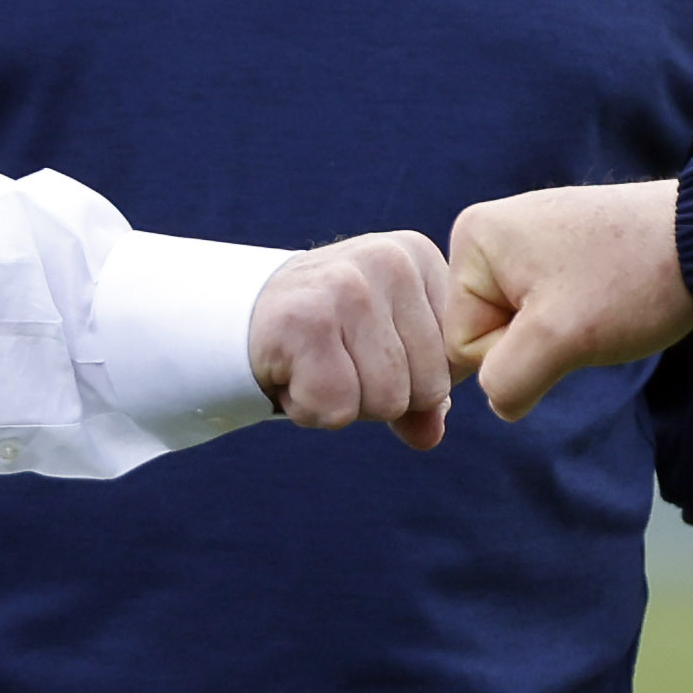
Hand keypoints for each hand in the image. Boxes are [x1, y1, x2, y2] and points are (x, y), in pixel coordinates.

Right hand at [250, 231, 455, 447]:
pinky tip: (292, 373)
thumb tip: (430, 435)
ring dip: (343, 404)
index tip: (369, 352)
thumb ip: (424, 394)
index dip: (414, 382)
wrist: (236, 317)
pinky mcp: (305, 322)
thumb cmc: (324, 335)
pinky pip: (337, 409)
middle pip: (429, 388)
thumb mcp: (385, 350)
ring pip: (386, 401)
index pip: (456, 365)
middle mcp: (389, 261)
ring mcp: (347, 286)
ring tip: (315, 365)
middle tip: (337, 361)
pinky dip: (309, 409)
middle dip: (380, 396)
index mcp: (420, 258)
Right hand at [444, 180, 692, 420]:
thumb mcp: (558, 341)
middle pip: (487, 331)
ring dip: (561, 334)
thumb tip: (501, 399)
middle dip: (538, 342)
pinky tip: (608, 297)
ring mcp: (528, 237)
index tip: (563, 323)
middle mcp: (491, 230)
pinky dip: (577, 317)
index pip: (461, 341)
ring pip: (521, 325)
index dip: (514, 355)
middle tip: (587, 313)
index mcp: (473, 239)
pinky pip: (547, 307)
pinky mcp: (562, 248)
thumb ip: (506, 381)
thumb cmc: (631, 283)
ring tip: (602, 303)